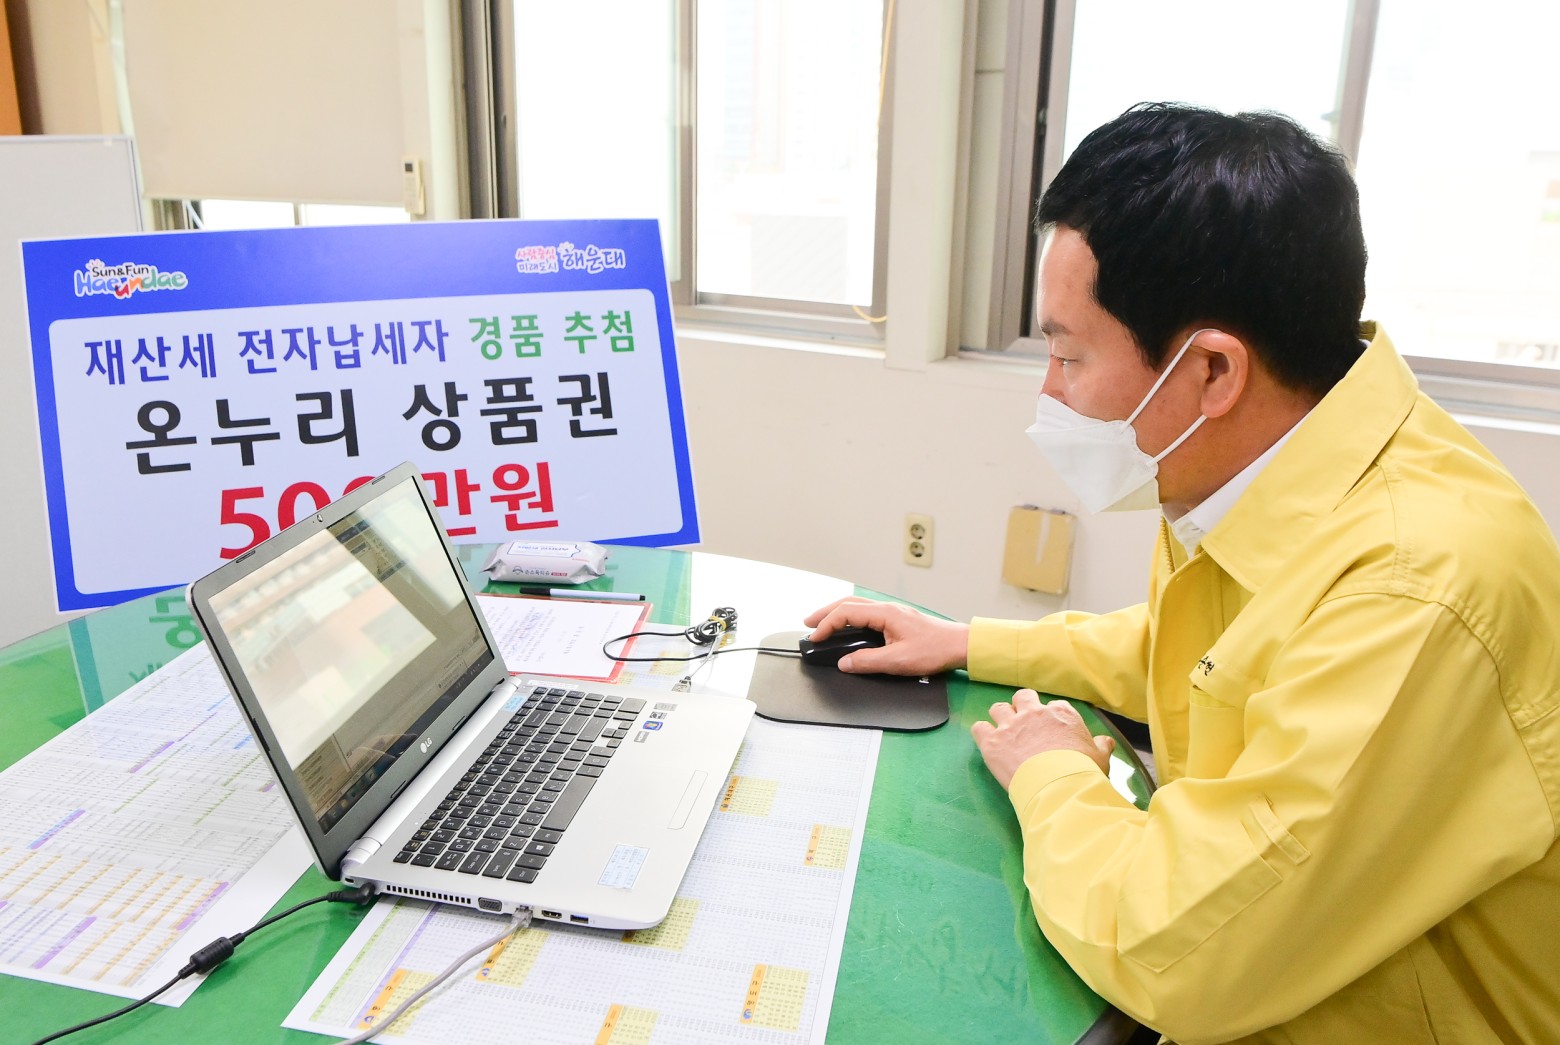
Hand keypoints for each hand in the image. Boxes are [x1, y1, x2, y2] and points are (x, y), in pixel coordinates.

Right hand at [803, 596, 968, 675]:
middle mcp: (887, 609)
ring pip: (857, 607)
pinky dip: (850, 618)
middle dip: (825, 613)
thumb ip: (868, 662)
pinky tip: (848, 627)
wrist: (959, 645)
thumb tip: (845, 662)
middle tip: (808, 624)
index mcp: (885, 613)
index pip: (846, 613)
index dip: (826, 625)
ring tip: (822, 624)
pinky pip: (866, 613)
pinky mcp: (897, 619)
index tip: (814, 638)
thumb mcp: (898, 661)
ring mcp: (892, 612)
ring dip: (837, 614)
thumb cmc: (935, 650)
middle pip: (848, 604)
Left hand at [971, 690, 1114, 788]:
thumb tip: (1106, 742)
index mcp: (1060, 713)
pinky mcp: (992, 742)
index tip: (1049, 729)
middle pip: (1022, 697)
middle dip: (1021, 707)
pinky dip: (981, 733)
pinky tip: (986, 741)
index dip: (1049, 717)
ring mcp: (1011, 725)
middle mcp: (1033, 713)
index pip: (1053, 706)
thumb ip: (1101, 746)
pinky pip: (979, 728)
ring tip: (1003, 731)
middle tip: (1023, 723)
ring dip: (1000, 717)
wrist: (1059, 784)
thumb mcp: (1100, 757)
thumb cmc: (1082, 771)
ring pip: (998, 708)